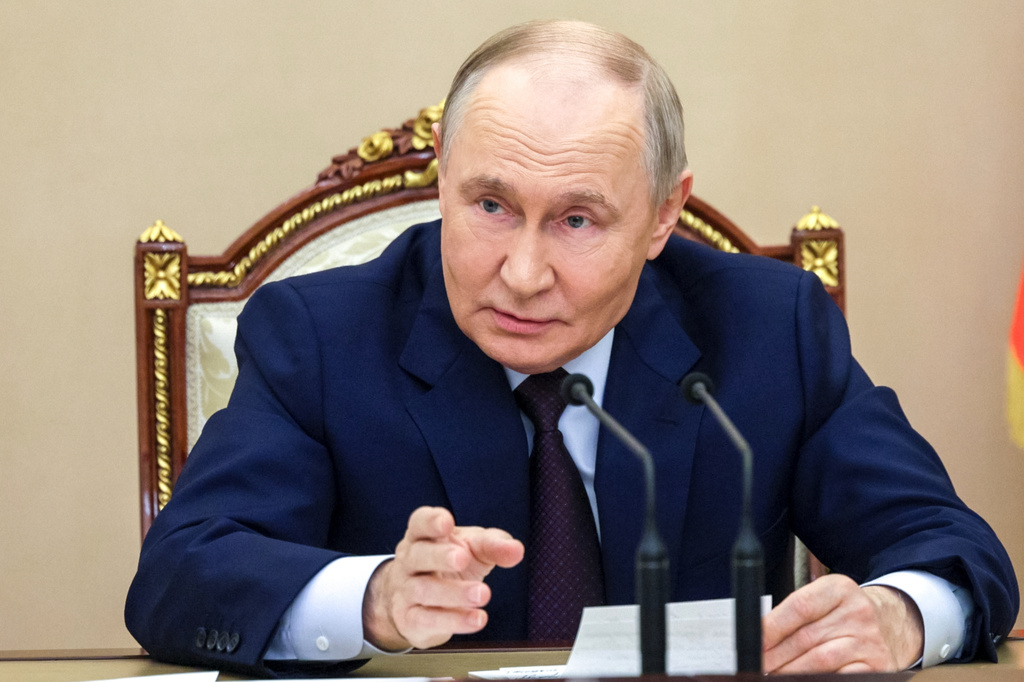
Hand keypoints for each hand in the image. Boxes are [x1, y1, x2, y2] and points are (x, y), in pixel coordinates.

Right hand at [362, 506, 524, 650]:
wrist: (422, 603)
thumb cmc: (449, 565)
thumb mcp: (474, 548)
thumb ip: (494, 545)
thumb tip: (516, 550)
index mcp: (422, 535)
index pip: (420, 522)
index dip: (431, 521)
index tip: (447, 522)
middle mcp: (409, 560)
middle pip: (418, 555)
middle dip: (440, 556)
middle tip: (462, 558)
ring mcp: (406, 590)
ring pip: (424, 590)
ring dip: (454, 592)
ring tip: (483, 594)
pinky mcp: (410, 619)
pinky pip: (427, 620)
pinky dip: (454, 621)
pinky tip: (477, 619)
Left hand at [762, 574, 923, 673]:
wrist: (889, 625)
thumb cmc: (842, 615)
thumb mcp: (821, 601)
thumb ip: (792, 615)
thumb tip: (760, 639)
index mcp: (839, 588)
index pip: (799, 607)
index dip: (772, 627)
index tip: (755, 643)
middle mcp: (858, 612)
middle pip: (806, 637)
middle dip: (776, 656)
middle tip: (760, 666)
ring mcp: (870, 641)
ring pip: (820, 660)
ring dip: (792, 672)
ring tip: (774, 675)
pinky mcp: (878, 666)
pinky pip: (841, 677)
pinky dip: (818, 680)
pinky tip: (803, 680)